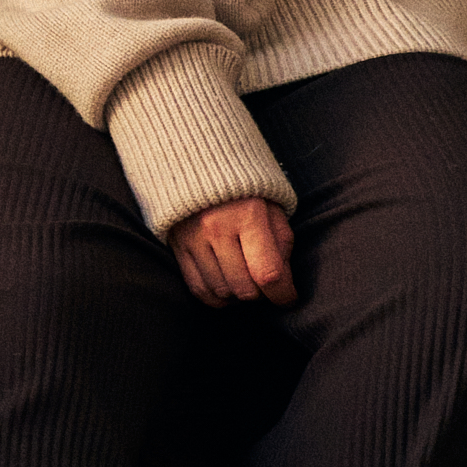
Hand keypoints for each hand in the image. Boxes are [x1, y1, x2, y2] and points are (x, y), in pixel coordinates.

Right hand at [168, 195, 297, 307]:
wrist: (201, 168)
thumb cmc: (247, 192)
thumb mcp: (274, 210)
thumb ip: (282, 246)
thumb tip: (282, 285)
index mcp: (248, 214)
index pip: (268, 273)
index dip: (283, 294)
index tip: (288, 298)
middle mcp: (217, 227)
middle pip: (244, 288)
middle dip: (262, 294)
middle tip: (266, 285)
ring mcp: (193, 238)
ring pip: (222, 292)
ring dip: (239, 296)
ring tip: (247, 282)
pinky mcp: (177, 247)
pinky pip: (198, 289)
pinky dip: (216, 297)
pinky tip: (227, 288)